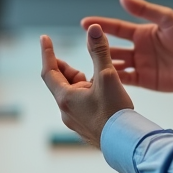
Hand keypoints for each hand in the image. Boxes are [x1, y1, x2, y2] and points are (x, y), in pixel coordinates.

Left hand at [40, 24, 133, 147]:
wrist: (127, 144)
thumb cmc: (115, 112)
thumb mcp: (107, 76)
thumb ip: (99, 51)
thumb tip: (93, 29)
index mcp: (65, 98)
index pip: (49, 71)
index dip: (47, 53)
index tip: (45, 38)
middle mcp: (66, 111)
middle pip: (62, 82)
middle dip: (70, 68)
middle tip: (82, 60)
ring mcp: (76, 120)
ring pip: (74, 93)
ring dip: (83, 81)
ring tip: (99, 77)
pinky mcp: (87, 126)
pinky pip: (83, 104)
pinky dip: (89, 93)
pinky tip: (105, 93)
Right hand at [80, 0, 172, 92]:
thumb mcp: (167, 19)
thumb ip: (144, 10)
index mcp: (142, 32)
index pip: (116, 28)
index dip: (101, 25)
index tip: (84, 24)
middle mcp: (139, 49)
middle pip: (112, 47)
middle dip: (97, 46)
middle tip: (83, 45)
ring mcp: (141, 65)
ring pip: (115, 64)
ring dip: (102, 64)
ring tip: (87, 65)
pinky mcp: (145, 81)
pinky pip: (125, 80)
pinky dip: (113, 80)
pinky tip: (101, 80)